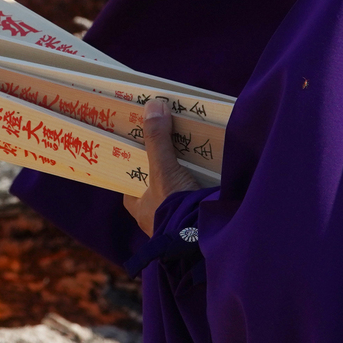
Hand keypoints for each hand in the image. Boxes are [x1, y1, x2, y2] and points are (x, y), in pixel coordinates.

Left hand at [123, 98, 207, 234]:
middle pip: (156, 184)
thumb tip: (153, 105)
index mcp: (140, 207)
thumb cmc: (174, 207)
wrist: (203, 238)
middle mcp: (155, 216)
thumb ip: (157, 139)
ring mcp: (177, 220)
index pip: (130, 183)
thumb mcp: (164, 170)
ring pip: (177, 192)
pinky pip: (195, 200)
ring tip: (195, 153)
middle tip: (173, 144)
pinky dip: (202, 187)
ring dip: (185, 177)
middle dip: (164, 169)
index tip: (144, 146)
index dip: (136, 164)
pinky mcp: (196, 222)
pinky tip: (212, 172)